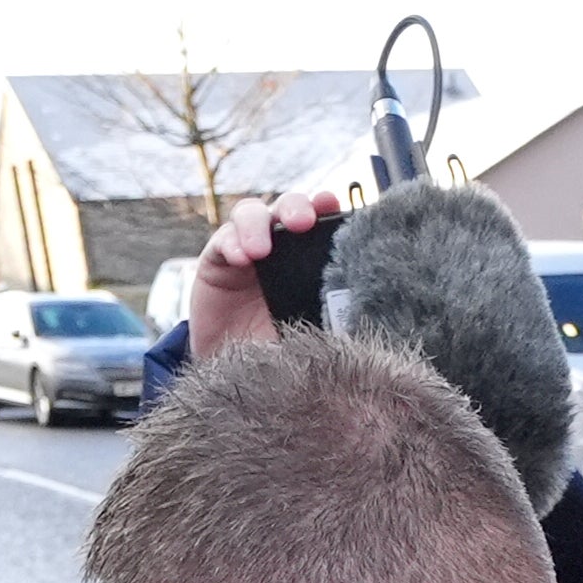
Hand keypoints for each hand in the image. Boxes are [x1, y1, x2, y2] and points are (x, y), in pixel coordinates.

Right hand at [183, 183, 340, 359]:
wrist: (237, 376)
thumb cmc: (282, 350)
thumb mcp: (313, 331)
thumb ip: (332, 311)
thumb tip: (364, 302)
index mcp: (311, 258)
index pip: (322, 221)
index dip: (327, 207)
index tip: (334, 206)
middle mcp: (281, 245)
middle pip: (288, 208)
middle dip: (296, 208)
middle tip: (302, 223)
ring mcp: (248, 248)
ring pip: (252, 213)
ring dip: (257, 224)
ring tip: (260, 250)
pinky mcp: (218, 259)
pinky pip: (223, 239)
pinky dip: (231, 243)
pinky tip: (240, 258)